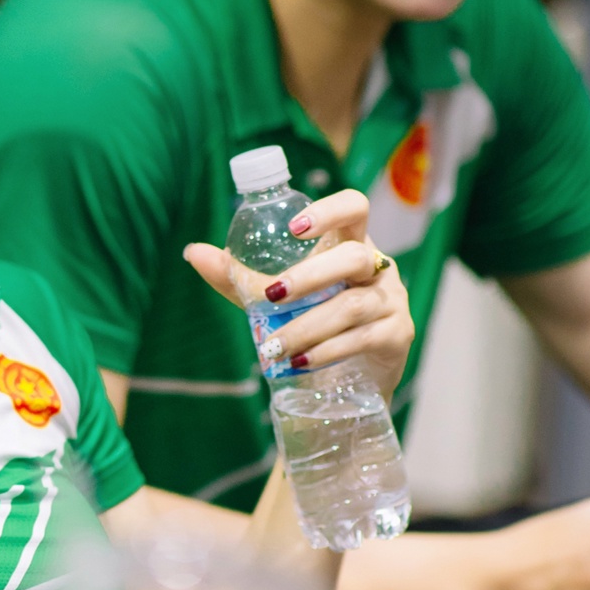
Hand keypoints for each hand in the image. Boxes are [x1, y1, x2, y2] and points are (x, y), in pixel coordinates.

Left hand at [184, 187, 413, 401]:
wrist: (349, 381)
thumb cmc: (313, 324)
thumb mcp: (275, 300)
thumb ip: (239, 279)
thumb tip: (192, 252)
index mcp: (350, 245)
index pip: (354, 208)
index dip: (329, 210)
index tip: (293, 228)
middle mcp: (377, 267)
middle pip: (353, 257)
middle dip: (310, 275)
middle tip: (271, 295)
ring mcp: (392, 301)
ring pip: (353, 304)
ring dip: (308, 325)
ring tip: (273, 347)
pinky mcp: (398, 335)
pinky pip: (364, 338)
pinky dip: (327, 350)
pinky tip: (300, 361)